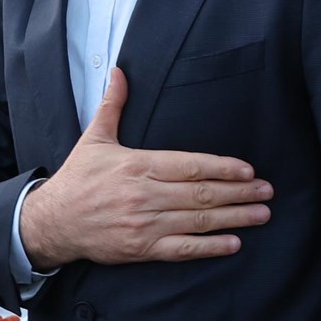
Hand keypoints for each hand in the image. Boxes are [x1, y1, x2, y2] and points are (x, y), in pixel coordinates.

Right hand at [19, 67, 271, 267]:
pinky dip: (210, 246)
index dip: (221, 167)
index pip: (189, 165)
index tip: (248, 169)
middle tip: (267, 191)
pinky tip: (233, 243)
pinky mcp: (141, 248)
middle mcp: (143, 195)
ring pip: (197, 220)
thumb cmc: (77, 178)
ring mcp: (144, 224)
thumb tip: (120, 71)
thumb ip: (113, 105)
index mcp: (136, 165)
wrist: (53, 221)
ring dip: (234, 217)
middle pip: (200, 193)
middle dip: (239, 192)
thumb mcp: (93, 137)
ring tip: (261, 213)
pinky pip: (183, 249)